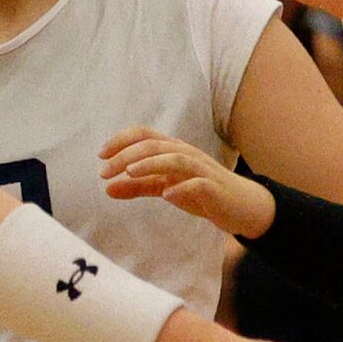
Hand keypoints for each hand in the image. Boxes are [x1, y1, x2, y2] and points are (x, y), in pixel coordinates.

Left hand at [100, 126, 274, 236]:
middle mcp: (187, 154)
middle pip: (155, 145)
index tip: (101, 155)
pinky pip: (198, 184)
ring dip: (151, 164)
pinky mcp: (214, 189)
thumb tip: (107, 188)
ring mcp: (202, 170)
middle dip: (127, 155)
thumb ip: (138, 186)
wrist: (241, 206)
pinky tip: (166, 195)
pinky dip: (182, 188)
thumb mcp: (165, 188)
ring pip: (176, 159)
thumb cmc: (201, 192)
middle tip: (105, 170)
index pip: (145, 135)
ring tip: (130, 173)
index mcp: (173, 150)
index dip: (122, 141)